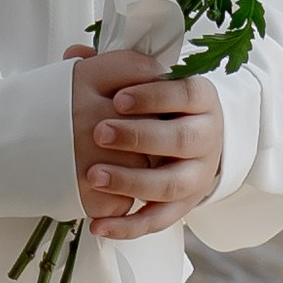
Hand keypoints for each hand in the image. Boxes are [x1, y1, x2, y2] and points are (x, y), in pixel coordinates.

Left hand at [68, 45, 223, 238]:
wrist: (195, 142)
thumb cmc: (162, 107)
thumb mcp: (148, 83)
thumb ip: (115, 69)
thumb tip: (75, 56)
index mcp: (202, 100)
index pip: (186, 94)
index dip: (155, 96)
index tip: (118, 98)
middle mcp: (207, 137)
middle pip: (182, 138)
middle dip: (140, 137)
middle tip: (99, 133)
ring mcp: (198, 175)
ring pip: (170, 183)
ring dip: (131, 181)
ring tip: (94, 176)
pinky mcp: (184, 205)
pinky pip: (158, 220)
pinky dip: (128, 226)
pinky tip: (98, 225)